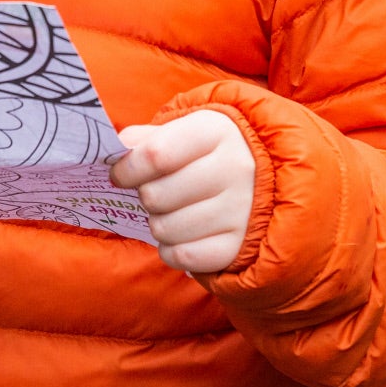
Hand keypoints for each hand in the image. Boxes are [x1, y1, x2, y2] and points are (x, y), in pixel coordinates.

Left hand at [108, 110, 255, 273]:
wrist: (268, 177)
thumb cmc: (211, 151)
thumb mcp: (186, 130)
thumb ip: (148, 138)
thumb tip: (117, 149)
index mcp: (217, 131)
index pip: (156, 155)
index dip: (127, 169)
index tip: (119, 175)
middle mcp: (236, 168)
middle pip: (156, 195)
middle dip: (145, 198)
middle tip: (154, 194)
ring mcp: (242, 210)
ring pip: (165, 229)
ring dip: (157, 225)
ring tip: (171, 213)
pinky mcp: (240, 245)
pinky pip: (183, 256)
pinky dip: (172, 250)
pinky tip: (180, 236)